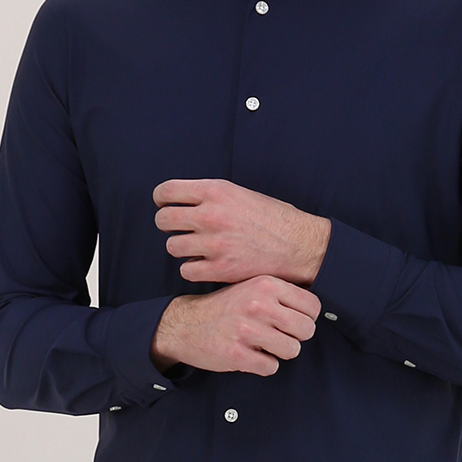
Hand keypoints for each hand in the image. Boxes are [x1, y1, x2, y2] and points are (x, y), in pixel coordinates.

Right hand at [150, 275, 321, 376]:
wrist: (185, 324)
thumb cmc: (225, 307)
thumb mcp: (252, 287)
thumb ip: (281, 295)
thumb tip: (315, 311)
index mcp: (265, 285)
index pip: (312, 306)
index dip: (307, 317)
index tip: (294, 321)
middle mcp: (258, 305)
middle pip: (306, 330)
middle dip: (296, 337)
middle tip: (280, 335)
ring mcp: (246, 330)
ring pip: (292, 350)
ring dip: (280, 352)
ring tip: (264, 345)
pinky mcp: (236, 354)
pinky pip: (270, 367)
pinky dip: (263, 365)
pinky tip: (250, 354)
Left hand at [153, 178, 329, 285]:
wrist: (300, 245)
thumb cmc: (273, 218)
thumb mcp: (241, 194)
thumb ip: (210, 196)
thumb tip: (182, 201)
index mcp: (216, 191)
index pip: (167, 191)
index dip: (161, 198)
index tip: (164, 204)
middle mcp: (211, 215)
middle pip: (163, 220)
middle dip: (167, 223)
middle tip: (179, 228)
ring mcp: (214, 244)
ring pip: (172, 247)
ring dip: (181, 248)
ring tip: (197, 247)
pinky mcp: (219, 269)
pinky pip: (186, 270)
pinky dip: (193, 268)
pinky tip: (205, 264)